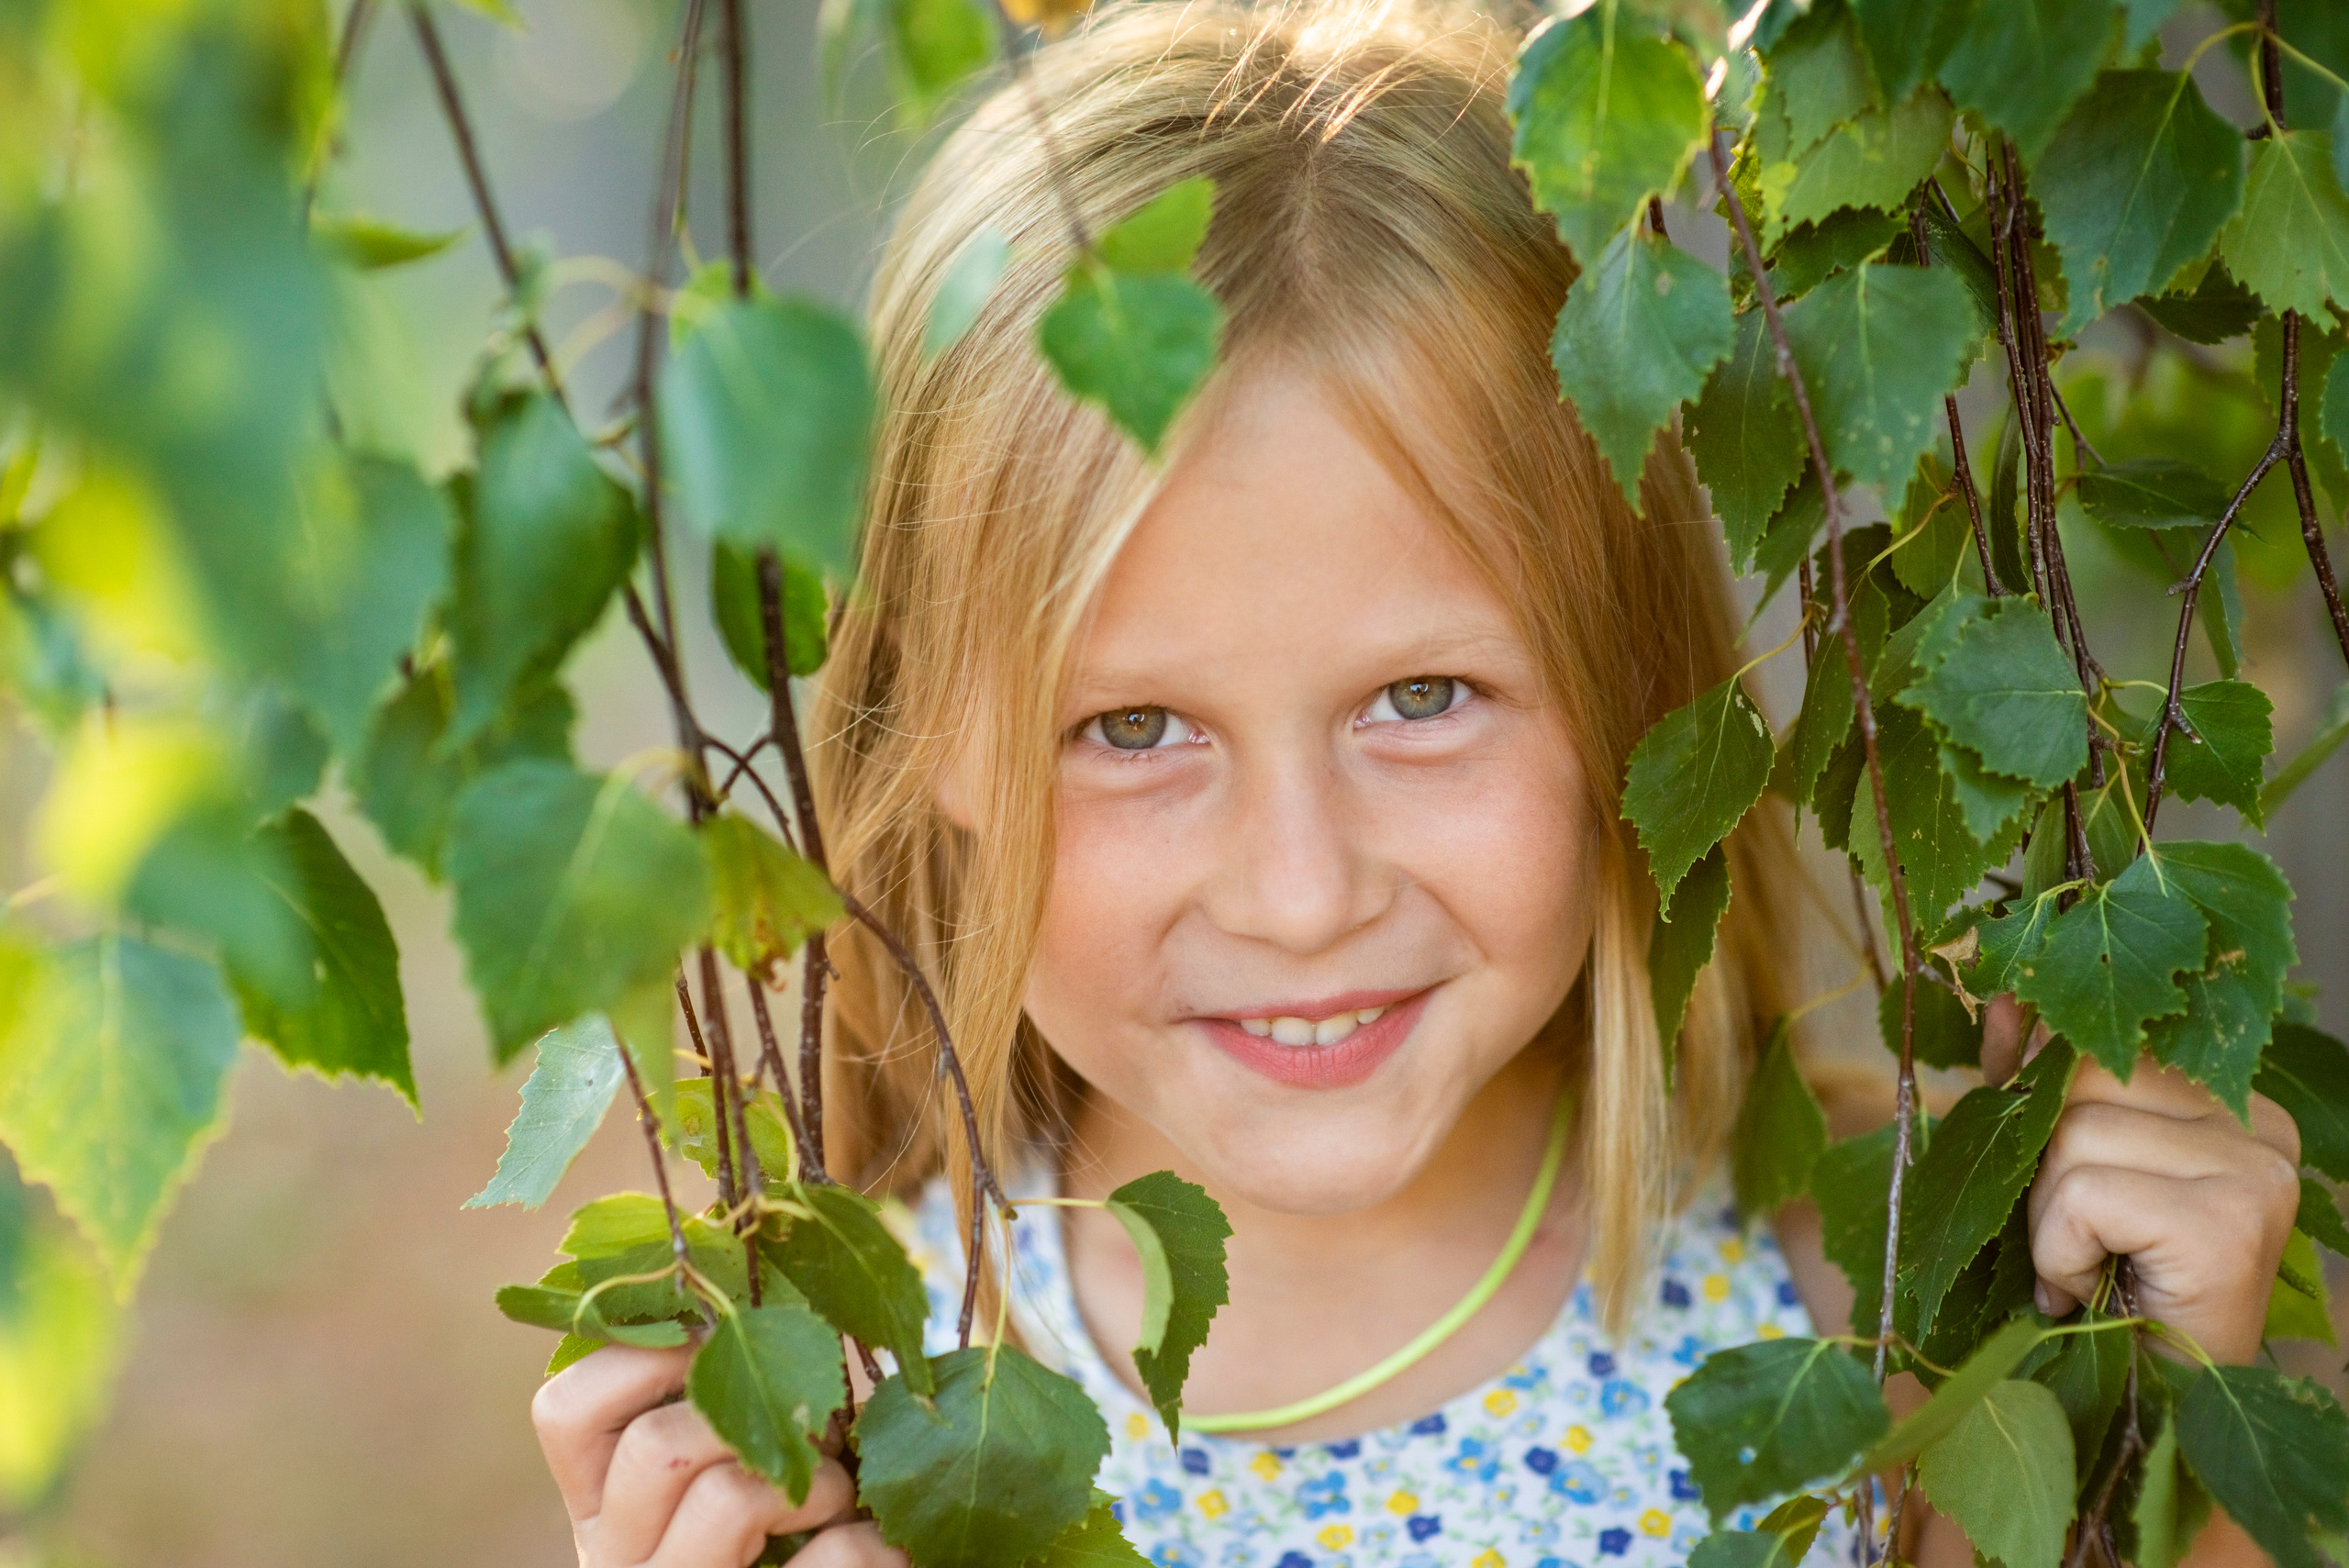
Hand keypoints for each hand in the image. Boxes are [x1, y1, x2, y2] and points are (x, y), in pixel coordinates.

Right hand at [533, 1343, 907, 1567]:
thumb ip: (725, 1391)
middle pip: (656, 1446)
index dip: (643, 1356)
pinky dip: (870, 1544)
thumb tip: (757, 1287)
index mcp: (599, 1508)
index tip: (719, 1340)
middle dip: (754, 1414)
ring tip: (838, 1497)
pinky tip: (885, 1548)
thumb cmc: (779, 1528)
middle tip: (806, 1435)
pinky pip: (824, 1565)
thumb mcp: (722, 1463)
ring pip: (727, 1498)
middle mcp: (615, 1560)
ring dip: (815, 1477)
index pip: (564, 1410)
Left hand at [1985, 996, 2302, 1364]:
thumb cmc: (2104, 1289)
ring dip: (2046, 1218)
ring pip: (2072, 1136)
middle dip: (2040, 1167)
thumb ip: (2036, 1085)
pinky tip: (2093, 1292)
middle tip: (2075, 1240)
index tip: (2042, 1161)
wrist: (2151, 1411)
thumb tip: (2003, 998)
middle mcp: (2259, 1126)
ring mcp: (2256, 1171)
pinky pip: (2084, 1193)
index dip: (2040, 1097)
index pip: (2099, 1048)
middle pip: (2079, 1082)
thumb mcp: (2060, 1169)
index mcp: (2227, 1103)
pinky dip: (2060, 1249)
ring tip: (2090, 1269)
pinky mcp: (2230, 1224)